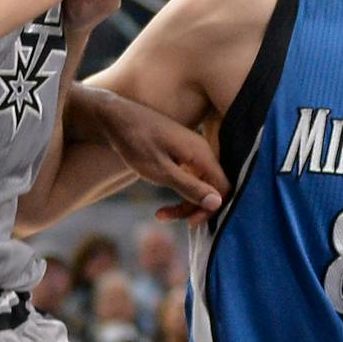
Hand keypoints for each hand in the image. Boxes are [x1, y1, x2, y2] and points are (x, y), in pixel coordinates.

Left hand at [87, 87, 229, 221]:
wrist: (118, 119)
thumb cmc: (137, 144)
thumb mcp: (161, 171)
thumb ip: (190, 187)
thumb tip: (218, 202)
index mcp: (202, 154)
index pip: (224, 188)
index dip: (211, 208)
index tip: (189, 222)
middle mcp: (202, 151)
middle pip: (212, 188)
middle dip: (193, 208)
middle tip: (167, 217)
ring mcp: (193, 152)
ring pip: (200, 184)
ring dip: (184, 203)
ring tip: (160, 214)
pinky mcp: (182, 154)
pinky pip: (190, 177)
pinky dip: (179, 191)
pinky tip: (162, 202)